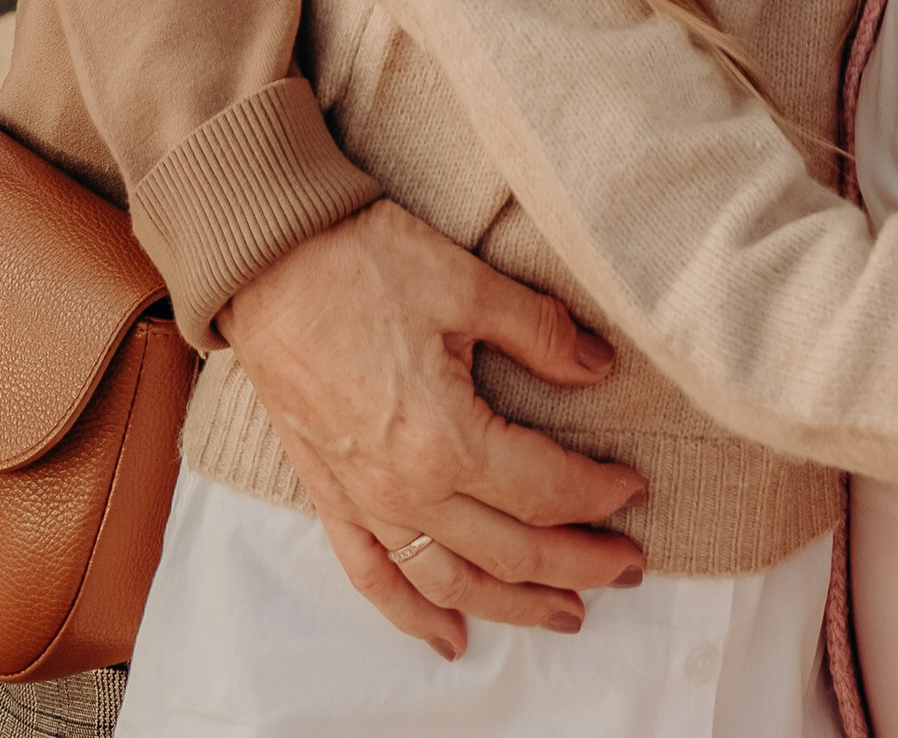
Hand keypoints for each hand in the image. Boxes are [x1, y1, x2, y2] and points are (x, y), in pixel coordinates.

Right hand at [220, 203, 646, 660]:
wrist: (264, 260)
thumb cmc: (360, 262)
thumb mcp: (466, 282)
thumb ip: (540, 332)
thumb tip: (599, 364)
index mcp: (447, 440)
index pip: (545, 488)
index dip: (598, 493)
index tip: (633, 489)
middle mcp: (406, 490)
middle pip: (510, 550)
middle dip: (577, 564)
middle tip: (627, 566)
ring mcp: (364, 500)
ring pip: (452, 581)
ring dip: (513, 606)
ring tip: (564, 615)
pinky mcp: (329, 494)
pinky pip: (374, 577)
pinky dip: (413, 617)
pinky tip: (449, 637)